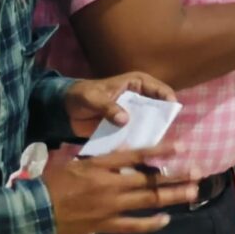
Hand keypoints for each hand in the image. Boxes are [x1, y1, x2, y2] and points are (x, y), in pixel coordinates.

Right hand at [43, 147, 202, 233]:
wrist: (31, 211)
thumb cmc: (50, 184)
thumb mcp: (76, 163)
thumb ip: (102, 159)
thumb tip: (125, 151)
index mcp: (100, 166)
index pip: (136, 155)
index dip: (161, 151)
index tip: (182, 147)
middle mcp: (109, 184)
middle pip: (150, 178)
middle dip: (177, 175)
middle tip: (199, 172)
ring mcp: (108, 206)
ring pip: (147, 200)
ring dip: (172, 196)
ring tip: (193, 192)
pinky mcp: (103, 225)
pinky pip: (132, 226)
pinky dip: (150, 224)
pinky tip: (165, 220)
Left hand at [60, 71, 175, 141]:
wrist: (65, 110)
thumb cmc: (81, 95)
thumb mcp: (93, 98)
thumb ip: (109, 107)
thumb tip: (125, 121)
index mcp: (138, 83)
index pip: (161, 90)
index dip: (168, 101)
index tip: (169, 114)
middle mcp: (141, 98)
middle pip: (159, 108)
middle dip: (161, 120)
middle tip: (162, 133)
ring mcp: (134, 113)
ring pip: (149, 123)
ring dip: (150, 132)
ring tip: (152, 144)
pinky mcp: (126, 126)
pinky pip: (136, 133)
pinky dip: (137, 140)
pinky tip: (138, 149)